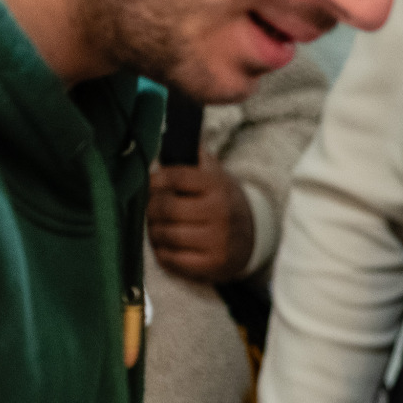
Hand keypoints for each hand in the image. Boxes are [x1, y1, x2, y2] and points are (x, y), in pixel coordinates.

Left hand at [149, 161, 253, 282]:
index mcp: (218, 184)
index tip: (151, 184)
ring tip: (156, 227)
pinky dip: (162, 252)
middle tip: (150, 209)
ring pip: (166, 235)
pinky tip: (166, 245)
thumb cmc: (220, 200)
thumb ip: (193, 156)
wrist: (252, 234)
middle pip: (166, 208)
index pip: (177, 177)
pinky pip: (172, 258)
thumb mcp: (214, 174)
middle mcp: (220, 211)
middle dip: (151, 208)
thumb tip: (169, 139)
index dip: (156, 180)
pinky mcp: (213, 263)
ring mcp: (217, 239)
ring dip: (154, 231)